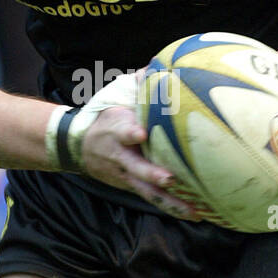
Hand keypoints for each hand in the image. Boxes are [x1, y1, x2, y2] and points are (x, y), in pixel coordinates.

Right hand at [63, 68, 204, 220]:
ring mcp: (126, 176)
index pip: (121, 130)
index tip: (140, 133)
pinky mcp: (133, 188)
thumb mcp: (116, 101)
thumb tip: (161, 63)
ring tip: (195, 211)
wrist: (78, 147)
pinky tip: (199, 214)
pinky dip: (175, 208)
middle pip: (135, 168)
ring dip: (171, 203)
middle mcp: (120, 157)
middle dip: (151, 175)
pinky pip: (155, 200)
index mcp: (116, 131)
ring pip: (148, 192)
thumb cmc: (107, 120)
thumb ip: (139, 85)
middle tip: (169, 179)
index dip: (130, 132)